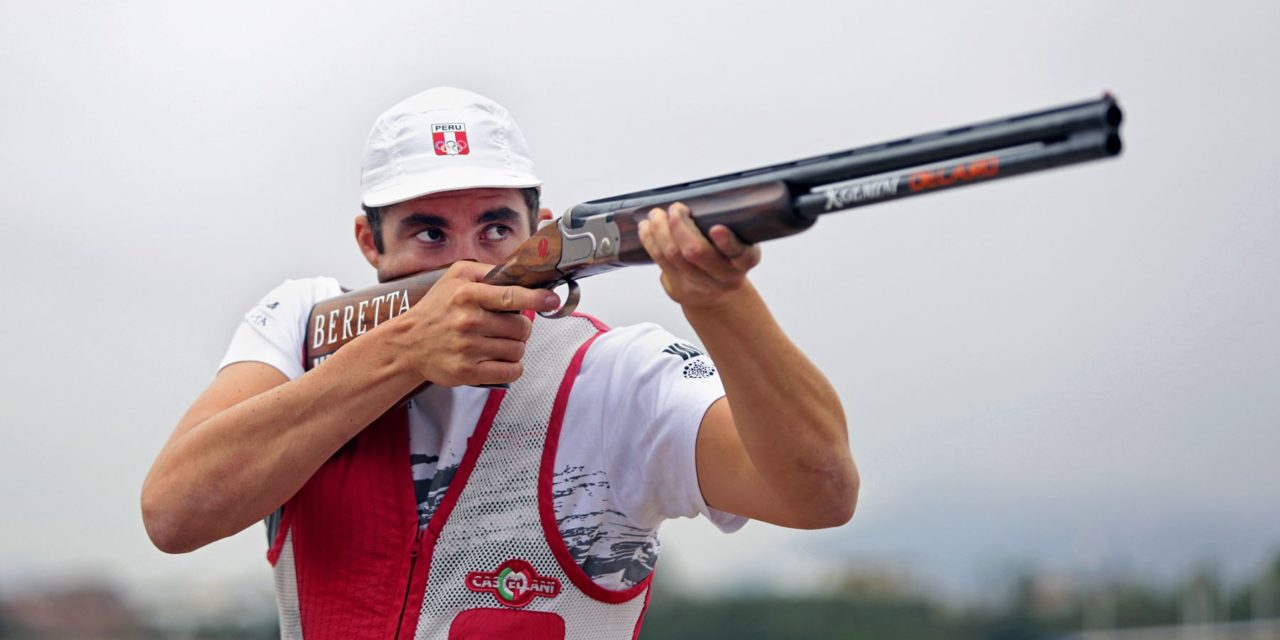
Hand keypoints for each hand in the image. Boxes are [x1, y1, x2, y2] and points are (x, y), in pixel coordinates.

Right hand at [396, 261, 560, 385]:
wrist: (407, 344)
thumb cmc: (436, 309)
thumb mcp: (455, 277)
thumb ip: (487, 271)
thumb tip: (519, 271)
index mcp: (467, 295)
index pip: (510, 296)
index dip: (536, 298)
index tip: (552, 299)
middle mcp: (468, 321)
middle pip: (520, 327)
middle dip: (521, 327)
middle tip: (509, 326)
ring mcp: (468, 349)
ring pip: (517, 350)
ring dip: (515, 347)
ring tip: (500, 342)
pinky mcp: (467, 372)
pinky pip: (510, 372)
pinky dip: (513, 367)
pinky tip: (503, 360)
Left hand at [637, 202, 761, 309]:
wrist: (719, 293)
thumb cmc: (727, 257)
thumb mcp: (741, 240)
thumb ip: (730, 222)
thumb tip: (704, 195)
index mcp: (745, 260)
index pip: (739, 253)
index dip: (727, 242)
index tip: (716, 228)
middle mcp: (725, 276)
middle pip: (696, 252)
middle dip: (680, 226)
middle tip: (676, 209)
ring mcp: (700, 284)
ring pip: (673, 255)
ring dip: (660, 230)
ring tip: (656, 214)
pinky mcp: (679, 288)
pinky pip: (660, 261)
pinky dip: (650, 240)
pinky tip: (647, 228)